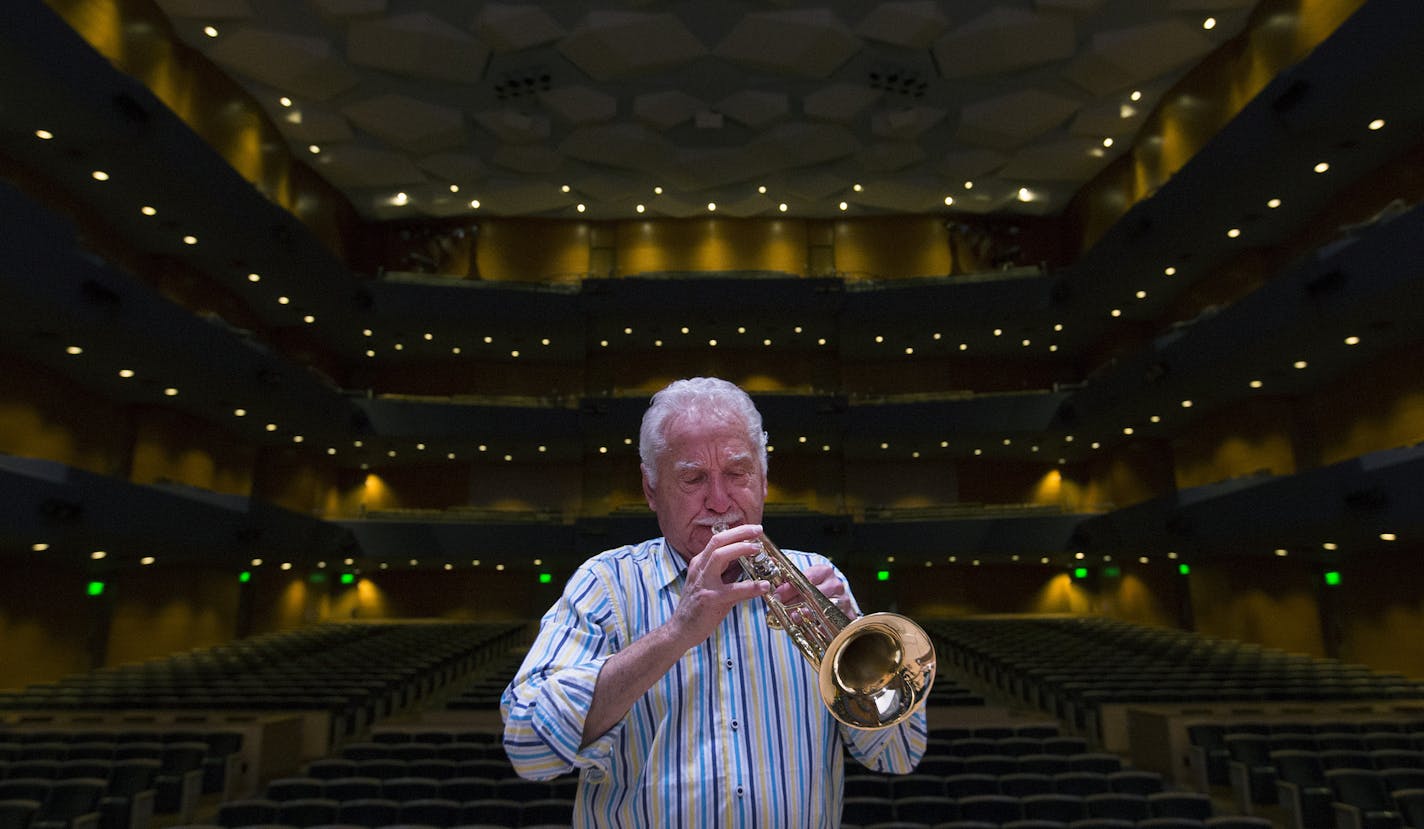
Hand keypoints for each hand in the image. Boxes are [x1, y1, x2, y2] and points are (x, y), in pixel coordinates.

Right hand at [669, 523, 770, 648]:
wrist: (681, 630)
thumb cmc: (698, 607)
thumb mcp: (711, 583)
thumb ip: (727, 571)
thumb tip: (747, 561)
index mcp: (700, 563)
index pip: (718, 540)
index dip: (737, 532)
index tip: (754, 529)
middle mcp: (699, 569)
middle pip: (718, 541)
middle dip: (739, 533)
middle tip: (758, 531)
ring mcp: (703, 583)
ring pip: (719, 557)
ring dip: (741, 549)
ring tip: (758, 549)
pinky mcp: (709, 599)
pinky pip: (732, 590)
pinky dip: (750, 587)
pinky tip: (763, 586)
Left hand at [774, 563, 857, 619]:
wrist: (833, 596)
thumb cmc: (815, 586)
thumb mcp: (803, 577)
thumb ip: (787, 575)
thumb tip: (768, 560)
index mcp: (825, 572)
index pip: (806, 579)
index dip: (789, 588)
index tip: (776, 594)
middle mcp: (836, 584)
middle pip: (812, 595)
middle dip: (793, 602)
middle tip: (780, 607)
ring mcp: (842, 600)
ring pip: (822, 609)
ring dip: (804, 614)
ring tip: (792, 617)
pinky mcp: (847, 615)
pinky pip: (832, 623)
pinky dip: (817, 627)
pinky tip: (807, 627)